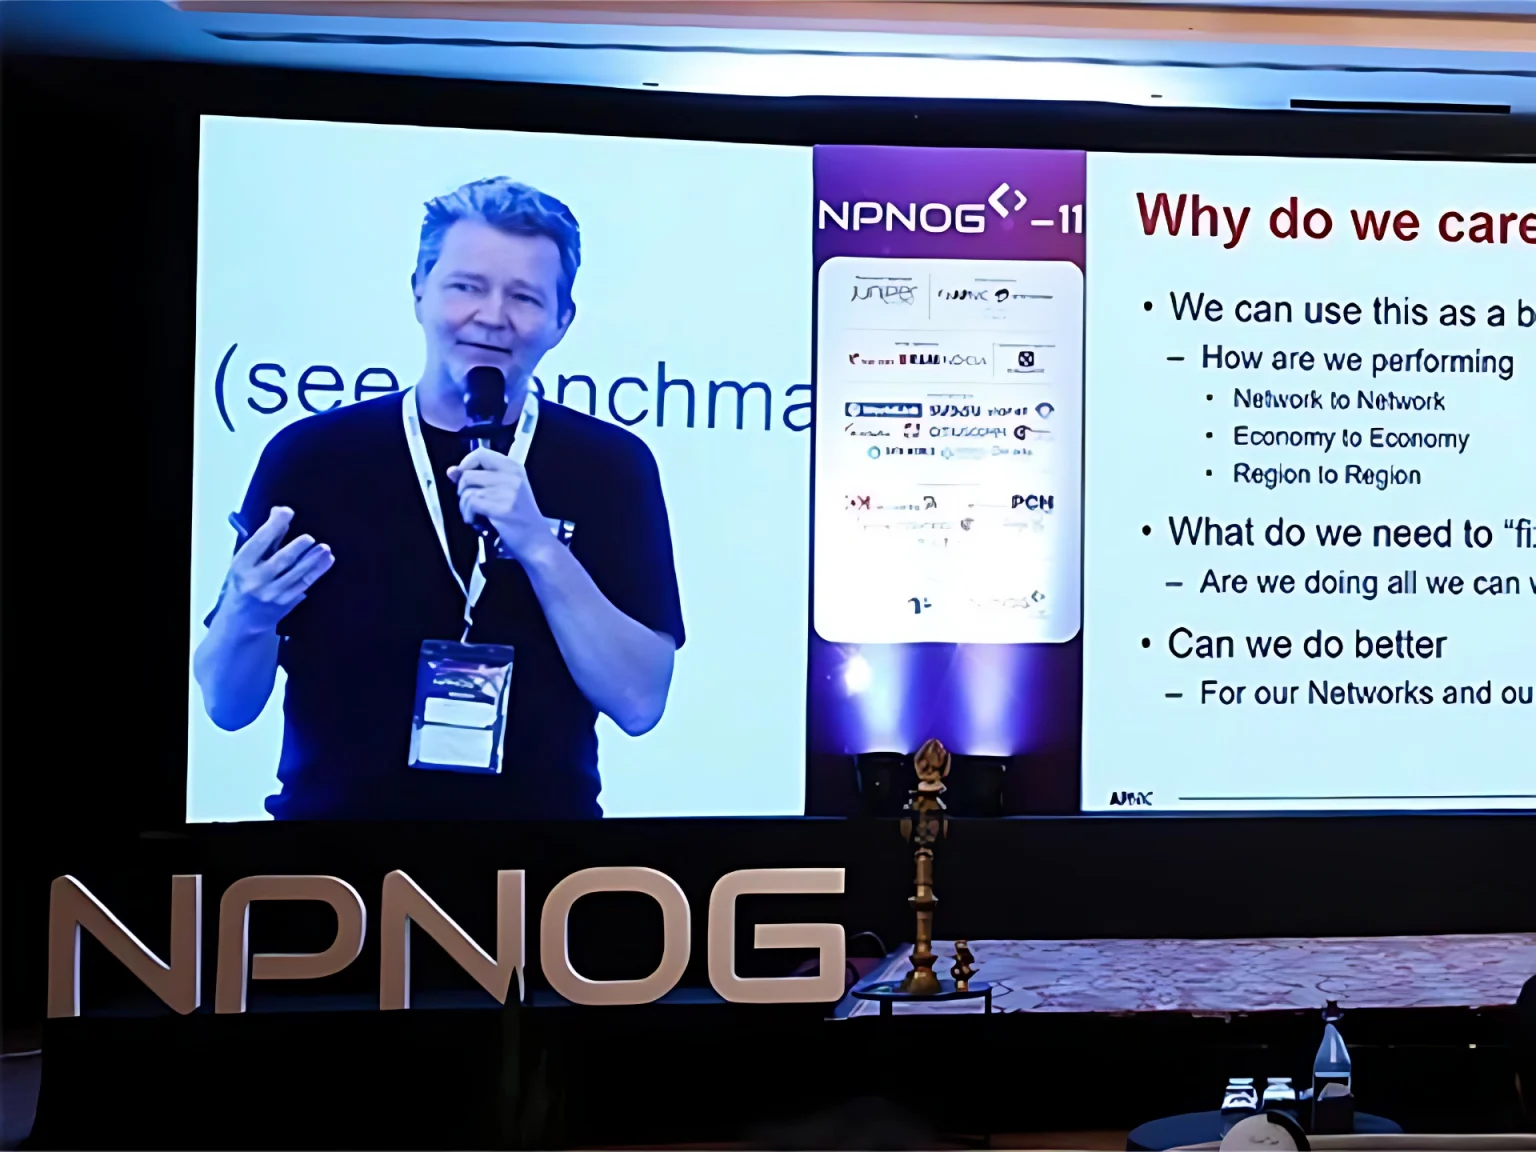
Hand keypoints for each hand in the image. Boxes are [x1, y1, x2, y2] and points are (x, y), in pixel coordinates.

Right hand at [217, 506, 333, 631]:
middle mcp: (255, 580)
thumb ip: (266, 538)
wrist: (241, 619)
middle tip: (310, 537)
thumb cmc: (244, 581)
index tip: (287, 511)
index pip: (258, 542)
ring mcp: (272, 593)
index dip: (273, 526)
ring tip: (325, 548)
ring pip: (296, 574)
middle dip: (296, 548)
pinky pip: (304, 584)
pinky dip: (317, 571)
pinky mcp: (286, 602)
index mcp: (241, 565)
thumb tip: (280, 512)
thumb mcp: (247, 560)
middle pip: (280, 561)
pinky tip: (327, 560)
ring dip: (313, 560)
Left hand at [449, 448, 550, 563]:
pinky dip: (468, 515)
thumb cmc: (518, 518)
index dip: (465, 464)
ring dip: (465, 506)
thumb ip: (478, 479)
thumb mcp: (502, 492)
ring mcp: (508, 491)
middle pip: (468, 474)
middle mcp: (512, 476)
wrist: (536, 542)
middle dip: (462, 491)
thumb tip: (452, 471)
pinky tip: (476, 522)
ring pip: (467, 491)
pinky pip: (471, 504)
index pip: (481, 453)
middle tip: (471, 504)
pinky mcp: (502, 508)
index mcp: (514, 468)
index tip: (462, 478)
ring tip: (475, 516)